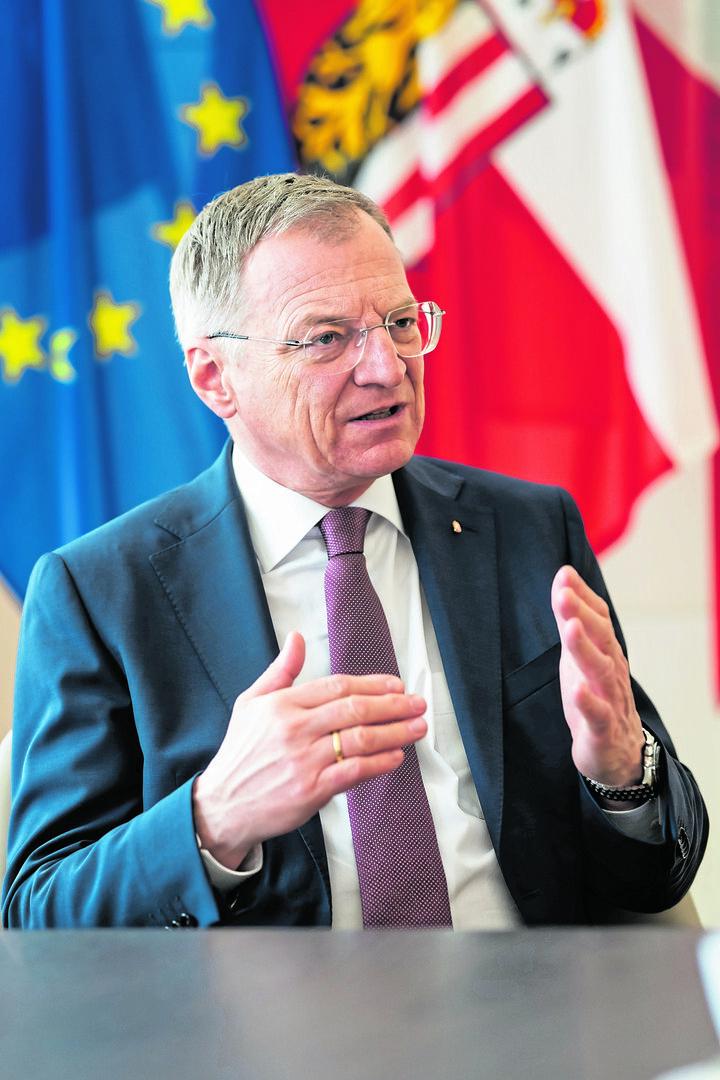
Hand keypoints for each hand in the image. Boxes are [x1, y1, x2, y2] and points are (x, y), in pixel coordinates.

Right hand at [193, 631, 426, 868]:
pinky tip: (396, 757)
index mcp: (282, 704)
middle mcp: (294, 729)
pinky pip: (354, 771)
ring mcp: (304, 760)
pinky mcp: (311, 790)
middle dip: (393, 706)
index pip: (337, 686)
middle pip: (355, 709)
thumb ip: (280, 671)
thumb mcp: (251, 703)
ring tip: (417, 727)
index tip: (397, 686)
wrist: (223, 806)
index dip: (372, 685)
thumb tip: (296, 638)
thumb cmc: (241, 753)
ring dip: (395, 732)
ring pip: (360, 739)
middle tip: (417, 704)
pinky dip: (379, 763)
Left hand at [551, 566, 643, 789]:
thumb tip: (562, 583)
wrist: (618, 753)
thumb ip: (570, 621)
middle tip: (564, 593)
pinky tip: (577, 690)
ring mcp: (608, 699)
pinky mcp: (601, 729)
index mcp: (605, 651)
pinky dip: (588, 702)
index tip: (564, 574)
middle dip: (582, 614)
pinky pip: (597, 715)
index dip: (582, 596)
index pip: (598, 617)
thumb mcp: (578, 656)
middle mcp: (610, 670)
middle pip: (601, 638)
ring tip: (570, 628)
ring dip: (584, 649)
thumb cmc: (596, 696)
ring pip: (600, 671)